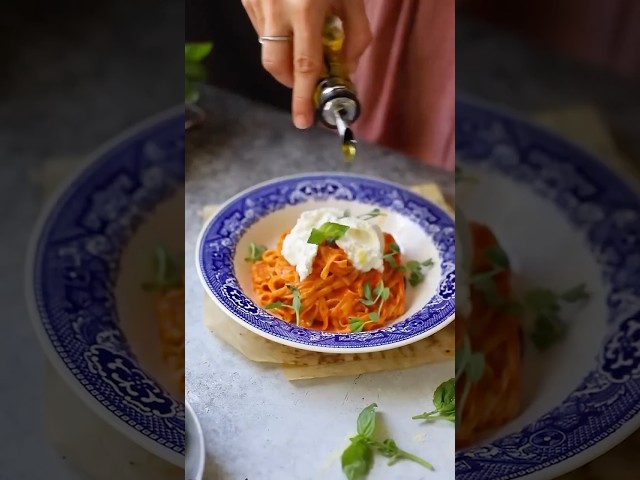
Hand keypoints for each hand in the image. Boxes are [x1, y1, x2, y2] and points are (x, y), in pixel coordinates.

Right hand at [241, 0, 370, 128]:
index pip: (304, 65)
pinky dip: (277, 36)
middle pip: (277, 66)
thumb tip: (346, 69)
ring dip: (285, 56)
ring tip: (303, 35)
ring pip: (267, 50)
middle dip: (292, 81)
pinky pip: (261, 30)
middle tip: (308, 79)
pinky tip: (290, 19)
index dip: (303, 97)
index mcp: (306, 9)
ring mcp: (258, 4)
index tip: (303, 121)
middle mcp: (276, 10)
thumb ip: (356, 34)